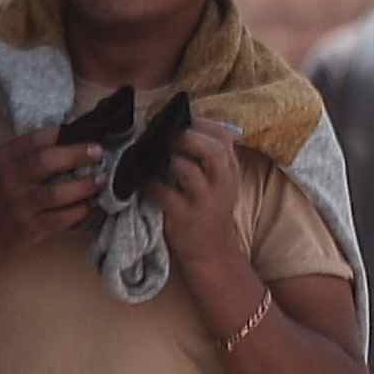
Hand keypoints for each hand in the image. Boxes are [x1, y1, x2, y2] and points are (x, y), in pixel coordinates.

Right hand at [0, 126, 103, 264]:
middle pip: (47, 161)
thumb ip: (24, 152)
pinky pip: (62, 218)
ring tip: (101, 180)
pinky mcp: (30, 229)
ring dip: (85, 186)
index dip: (63, 134)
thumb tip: (66, 137)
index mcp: (2, 159)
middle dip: (78, 154)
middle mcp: (9, 180)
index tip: (84, 133)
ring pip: (58, 193)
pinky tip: (89, 204)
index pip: (35, 139)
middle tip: (98, 152)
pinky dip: (80, 211)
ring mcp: (20, 206)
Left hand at [162, 121, 264, 324]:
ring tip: (151, 157)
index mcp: (230, 170)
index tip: (179, 119)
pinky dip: (150, 185)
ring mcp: (204, 202)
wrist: (212, 253)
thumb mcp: (220, 182)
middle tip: (164, 136)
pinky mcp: (184, 219)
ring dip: (166, 160)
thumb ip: (208, 156)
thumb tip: (177, 125)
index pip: (224, 136)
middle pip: (212, 150)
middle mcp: (222, 184)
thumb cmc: (209, 210)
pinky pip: (163, 194)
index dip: (200, 123)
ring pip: (188, 171)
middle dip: (185, 137)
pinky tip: (143, 183)